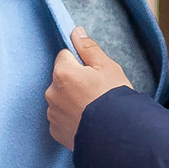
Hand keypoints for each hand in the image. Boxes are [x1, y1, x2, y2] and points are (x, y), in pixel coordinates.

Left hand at [46, 28, 131, 151]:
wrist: (116, 135)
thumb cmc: (114, 98)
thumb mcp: (107, 67)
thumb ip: (88, 48)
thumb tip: (76, 32)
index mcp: (62, 73)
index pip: (65, 56)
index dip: (80, 63)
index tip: (93, 73)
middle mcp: (52, 93)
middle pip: (61, 78)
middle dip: (74, 82)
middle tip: (96, 92)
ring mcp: (52, 114)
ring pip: (60, 99)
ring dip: (71, 101)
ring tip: (92, 109)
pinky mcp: (56, 131)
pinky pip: (61, 118)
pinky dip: (71, 119)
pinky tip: (86, 122)